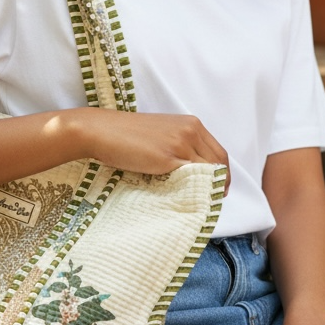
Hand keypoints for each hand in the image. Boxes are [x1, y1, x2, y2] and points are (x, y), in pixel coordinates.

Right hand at [73, 109, 229, 189]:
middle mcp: (191, 130)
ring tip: (203, 201)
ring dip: (210, 187)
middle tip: (214, 198)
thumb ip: (179, 145)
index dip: (222, 171)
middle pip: (219, 161)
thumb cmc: (125, 134)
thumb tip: (191, 170)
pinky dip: (196, 188)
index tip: (217, 186)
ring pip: (209, 170)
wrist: (102, 131)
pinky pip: (192, 175)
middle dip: (221, 182)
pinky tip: (191, 198)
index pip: (218, 151)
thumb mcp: (160, 134)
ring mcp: (181, 143)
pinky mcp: (169, 157)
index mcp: (190, 123)